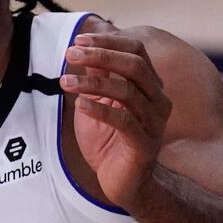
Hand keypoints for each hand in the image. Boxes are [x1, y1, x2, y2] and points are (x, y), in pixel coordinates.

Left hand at [60, 31, 172, 208]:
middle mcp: (158, 100)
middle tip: (70, 54)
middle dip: (100, 55)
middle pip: (135, 66)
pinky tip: (79, 104)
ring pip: (128, 91)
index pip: (136, 50)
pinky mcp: (145, 145)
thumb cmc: (108, 139)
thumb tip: (83, 47)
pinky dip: (100, 109)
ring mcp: (154, 123)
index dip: (108, 42)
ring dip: (92, 82)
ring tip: (64, 82)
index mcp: (150, 85)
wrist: (121, 182)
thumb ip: (96, 76)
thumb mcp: (98, 101)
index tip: (78, 40)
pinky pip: (124, 121)